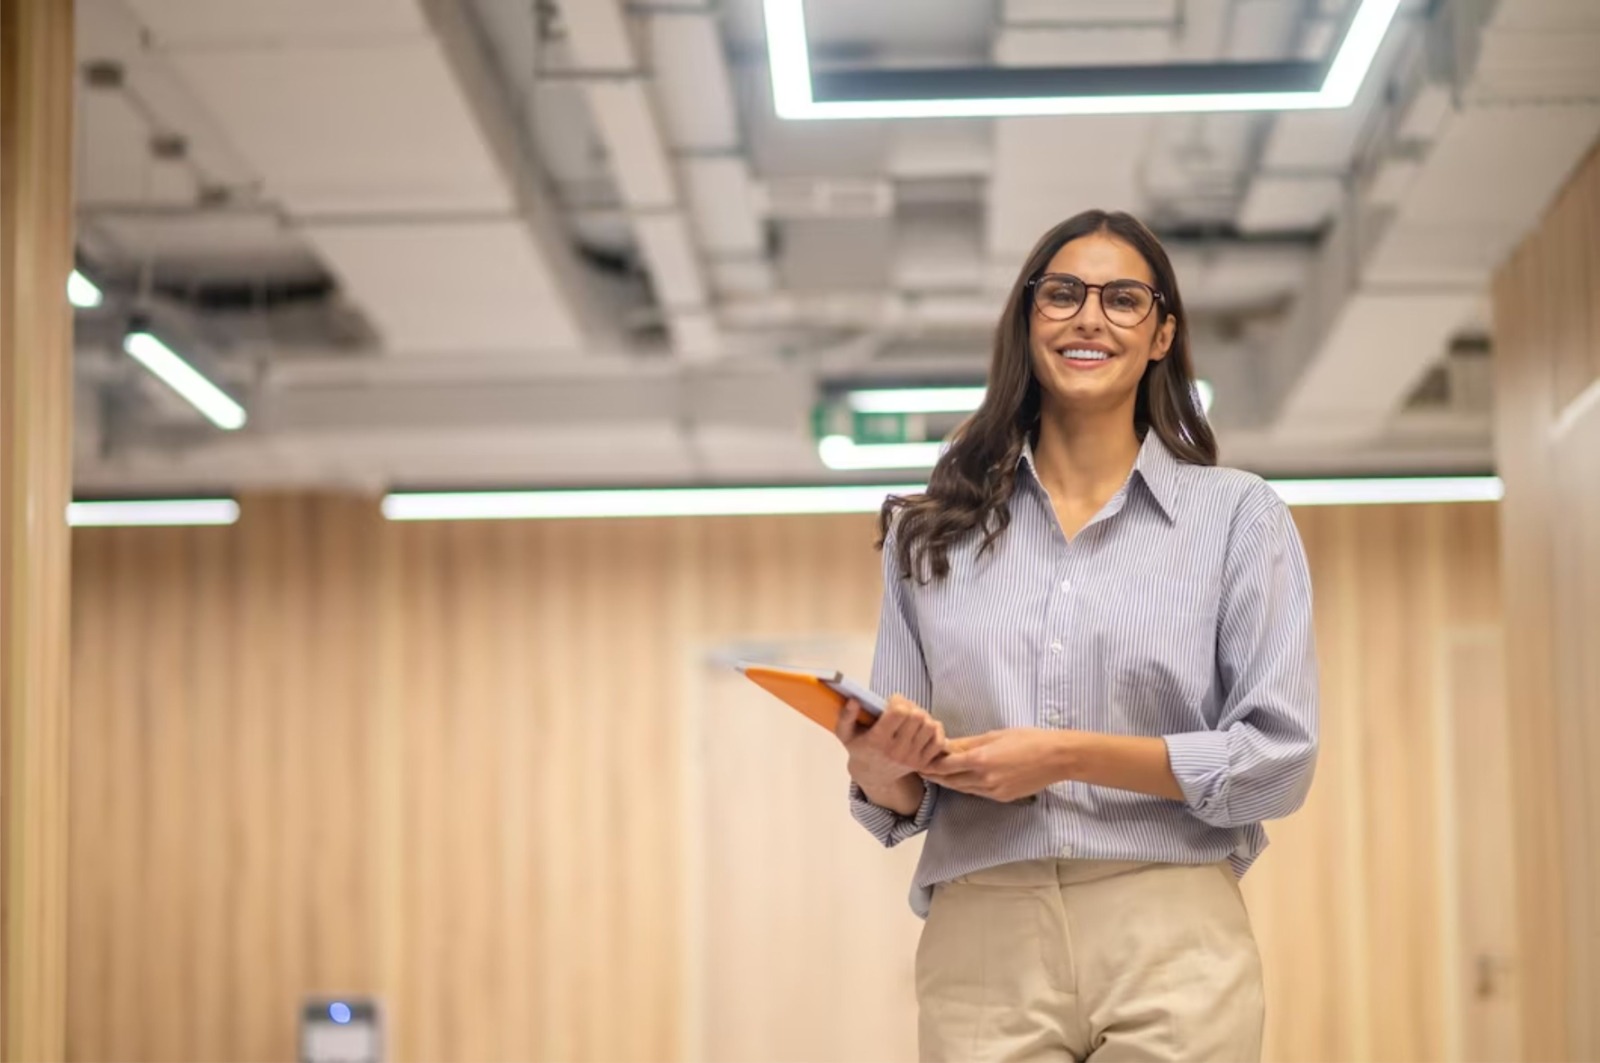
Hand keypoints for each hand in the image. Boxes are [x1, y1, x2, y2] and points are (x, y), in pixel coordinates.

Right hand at [833, 694, 946, 789]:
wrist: (873, 775)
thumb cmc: (859, 748)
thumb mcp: (845, 733)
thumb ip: (846, 716)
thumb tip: (853, 700)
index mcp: (878, 741)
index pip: (899, 713)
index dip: (898, 701)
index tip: (891, 701)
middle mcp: (896, 751)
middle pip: (917, 717)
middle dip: (911, 706)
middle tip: (902, 708)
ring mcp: (912, 759)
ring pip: (929, 726)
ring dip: (923, 717)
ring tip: (911, 718)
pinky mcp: (923, 763)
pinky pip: (939, 741)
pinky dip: (935, 730)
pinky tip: (922, 728)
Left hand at [921, 728, 1067, 802]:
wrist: (1056, 758)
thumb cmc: (1028, 739)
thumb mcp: (996, 735)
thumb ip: (969, 743)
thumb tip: (948, 745)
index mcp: (981, 760)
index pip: (946, 766)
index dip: (931, 765)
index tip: (920, 760)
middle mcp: (984, 779)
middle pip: (952, 781)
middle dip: (936, 776)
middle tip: (923, 769)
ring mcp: (994, 791)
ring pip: (964, 789)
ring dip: (950, 782)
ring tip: (938, 775)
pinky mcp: (1003, 797)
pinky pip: (978, 792)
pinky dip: (967, 786)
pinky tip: (962, 779)